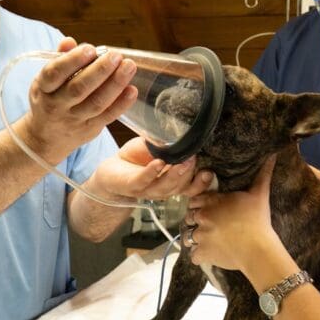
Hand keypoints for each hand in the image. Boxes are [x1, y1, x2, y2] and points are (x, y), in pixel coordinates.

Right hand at [17, 37, 136, 163]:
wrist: (46, 138)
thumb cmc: (49, 100)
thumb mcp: (45, 81)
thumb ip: (59, 60)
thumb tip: (70, 42)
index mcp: (43, 88)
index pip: (55, 73)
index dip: (72, 60)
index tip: (90, 48)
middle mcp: (57, 105)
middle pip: (79, 88)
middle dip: (100, 70)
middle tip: (116, 55)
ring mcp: (74, 119)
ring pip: (96, 102)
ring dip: (115, 84)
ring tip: (129, 66)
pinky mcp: (90, 129)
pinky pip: (108, 116)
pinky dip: (122, 104)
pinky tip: (132, 90)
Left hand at [89, 137, 213, 200]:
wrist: (111, 171)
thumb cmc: (137, 158)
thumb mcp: (156, 148)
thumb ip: (169, 143)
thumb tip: (182, 129)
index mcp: (173, 182)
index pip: (192, 187)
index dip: (202, 183)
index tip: (209, 173)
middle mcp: (163, 189)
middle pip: (180, 187)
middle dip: (188, 174)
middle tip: (193, 159)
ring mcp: (147, 189)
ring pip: (164, 187)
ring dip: (174, 175)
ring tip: (181, 162)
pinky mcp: (131, 185)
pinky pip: (143, 180)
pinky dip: (151, 172)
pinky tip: (157, 163)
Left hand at [184, 155, 281, 273]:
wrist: (258, 249)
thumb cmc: (258, 220)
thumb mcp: (260, 194)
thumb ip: (262, 174)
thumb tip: (272, 155)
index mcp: (211, 202)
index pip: (194, 200)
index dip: (200, 205)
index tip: (209, 210)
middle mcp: (202, 218)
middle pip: (189, 218)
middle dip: (197, 221)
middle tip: (210, 225)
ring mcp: (201, 237)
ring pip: (189, 237)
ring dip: (196, 238)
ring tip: (209, 240)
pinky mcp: (203, 254)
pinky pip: (194, 255)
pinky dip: (200, 255)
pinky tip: (210, 253)